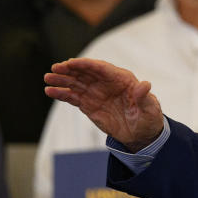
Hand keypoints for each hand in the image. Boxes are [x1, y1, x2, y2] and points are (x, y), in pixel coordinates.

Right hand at [43, 58, 163, 150]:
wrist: (140, 134)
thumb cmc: (148, 118)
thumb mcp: (149, 109)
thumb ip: (144, 97)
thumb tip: (145, 84)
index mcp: (122, 79)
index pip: (102, 68)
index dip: (86, 64)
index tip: (72, 63)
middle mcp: (106, 83)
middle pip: (86, 72)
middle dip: (70, 69)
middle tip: (55, 68)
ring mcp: (96, 93)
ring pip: (76, 83)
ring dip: (62, 80)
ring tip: (47, 78)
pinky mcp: (88, 104)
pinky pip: (73, 97)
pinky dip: (61, 94)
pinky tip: (50, 91)